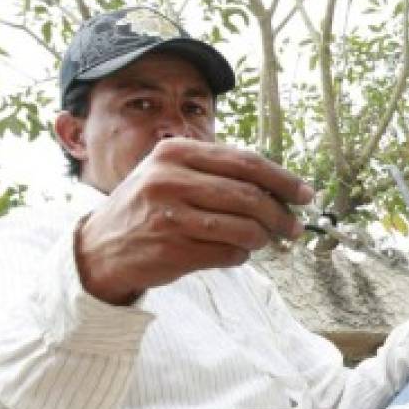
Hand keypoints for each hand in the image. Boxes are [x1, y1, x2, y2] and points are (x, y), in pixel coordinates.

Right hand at [75, 138, 313, 304]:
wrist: (101, 247)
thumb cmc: (149, 208)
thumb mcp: (172, 174)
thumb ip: (218, 174)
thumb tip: (281, 189)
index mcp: (175, 152)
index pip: (246, 162)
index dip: (283, 180)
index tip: (306, 194)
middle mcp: (170, 180)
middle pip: (250, 196)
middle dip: (281, 215)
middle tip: (294, 227)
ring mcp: (171, 216)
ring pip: (245, 228)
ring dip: (264, 238)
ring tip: (264, 240)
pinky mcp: (174, 250)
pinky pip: (230, 255)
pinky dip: (241, 256)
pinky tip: (234, 252)